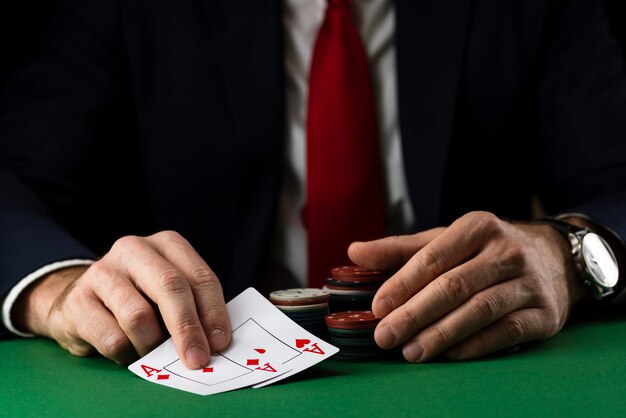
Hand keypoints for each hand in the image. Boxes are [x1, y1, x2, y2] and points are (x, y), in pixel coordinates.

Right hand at [13, 231, 230, 367]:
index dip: (213, 312)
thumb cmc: (141, 300)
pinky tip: (127, 352)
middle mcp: (134, 249)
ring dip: (152, 345)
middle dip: (188, 328)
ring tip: (153, 354)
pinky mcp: (77, 300)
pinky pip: (112, 338)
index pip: (199, 277)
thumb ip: (195, 309)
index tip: (220, 343)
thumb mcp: (170, 295)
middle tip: (197, 359)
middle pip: (170, 287)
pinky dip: (126, 354)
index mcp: (167, 244)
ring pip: (139, 316)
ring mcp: (103, 271)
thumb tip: (215, 342)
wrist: (81, 302)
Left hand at [348, 211, 588, 361]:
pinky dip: (477, 345)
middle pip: (453, 286)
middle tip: (385, 336)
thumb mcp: (446, 240)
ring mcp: (528, 282)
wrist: (554, 257)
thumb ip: (400, 249)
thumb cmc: (486, 250)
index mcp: (477, 227)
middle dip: (415, 314)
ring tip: (411, 352)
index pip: (433, 257)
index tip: (377, 307)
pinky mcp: (544, 313)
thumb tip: (354, 252)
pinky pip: (507, 331)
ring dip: (441, 334)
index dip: (403, 283)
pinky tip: (450, 355)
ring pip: (479, 310)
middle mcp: (506, 251)